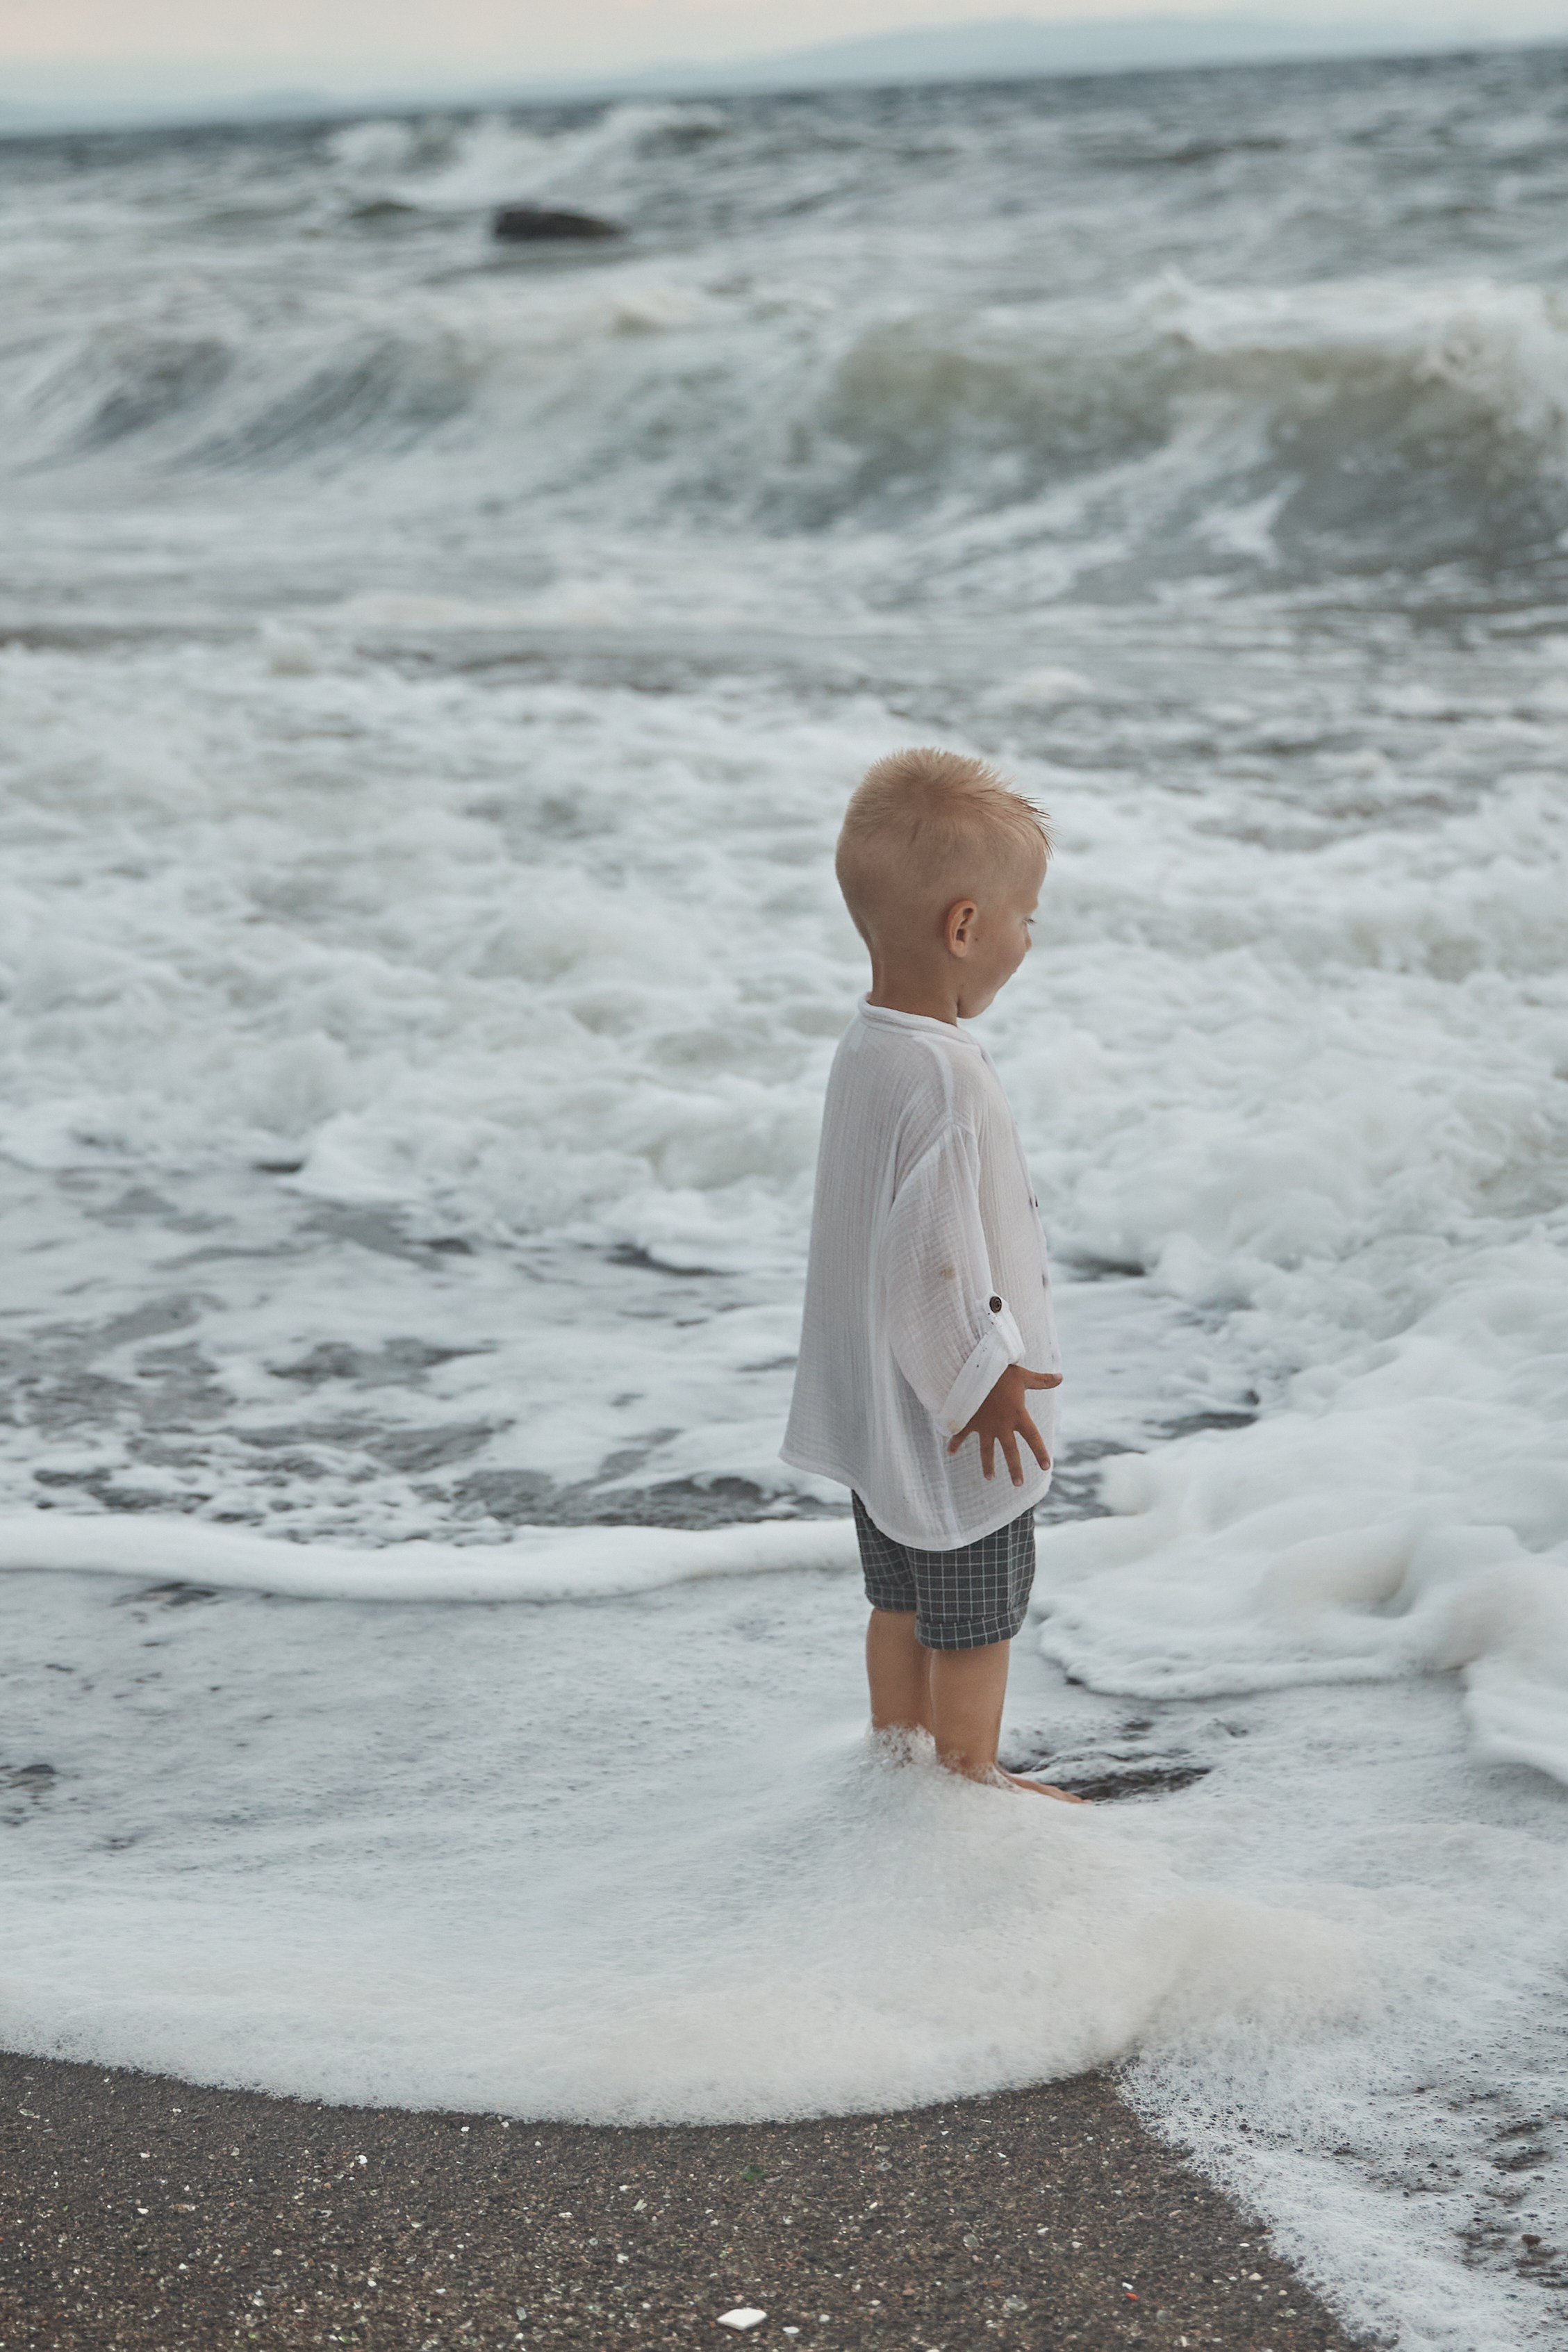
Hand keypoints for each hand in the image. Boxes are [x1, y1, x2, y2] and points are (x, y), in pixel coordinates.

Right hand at [947, 1363, 1061, 1485]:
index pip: (1033, 1437)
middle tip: (1018, 1484)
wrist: (971, 1369)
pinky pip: (960, 1435)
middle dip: (1015, 1468)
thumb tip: (1061, 1377)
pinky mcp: (967, 1421)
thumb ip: (1041, 1380)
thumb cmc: (999, 1371)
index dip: (1040, 1452)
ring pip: (986, 1450)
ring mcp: (984, 1425)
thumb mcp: (1022, 1375)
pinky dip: (954, 1443)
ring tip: (989, 1478)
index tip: (1046, 1467)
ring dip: (988, 1464)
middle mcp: (1001, 1425)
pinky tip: (949, 1453)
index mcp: (1017, 1415)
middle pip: (1010, 1451)